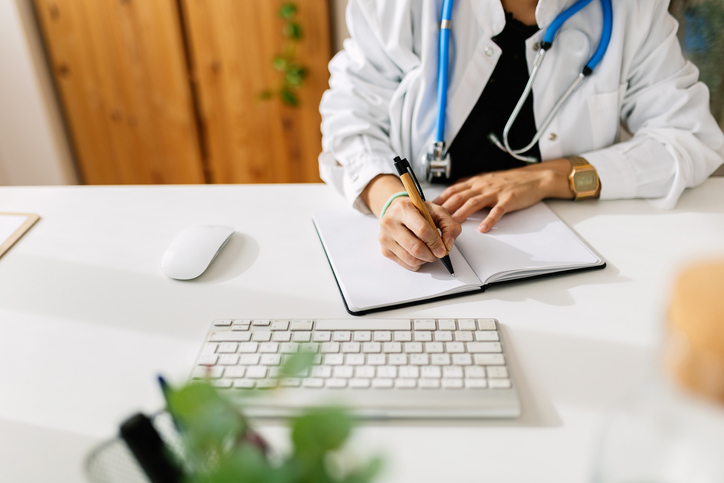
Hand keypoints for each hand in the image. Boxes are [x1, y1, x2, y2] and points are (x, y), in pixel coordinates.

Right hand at [378, 197, 460, 270]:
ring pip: (410, 259)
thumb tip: (448, 245)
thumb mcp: (437, 211)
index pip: (422, 230)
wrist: (397, 212)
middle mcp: (390, 222)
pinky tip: (419, 254)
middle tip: (437, 253)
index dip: (435, 242)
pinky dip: (416, 263)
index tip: (443, 249)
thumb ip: (449, 226)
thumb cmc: (417, 211)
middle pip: (415, 248)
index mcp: (403, 208)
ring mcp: (385, 237)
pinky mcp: (384, 250)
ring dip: (425, 260)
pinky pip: (405, 264)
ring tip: (429, 253)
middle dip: (431, 254)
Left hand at [433, 159, 573, 231]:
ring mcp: (495, 192)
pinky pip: (497, 211)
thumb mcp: (486, 180)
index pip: (452, 190)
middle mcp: (482, 185)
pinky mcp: (509, 199)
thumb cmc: (509, 181)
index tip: (426, 210)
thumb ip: (469, 187)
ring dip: (461, 215)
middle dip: (444, 210)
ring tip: (451, 227)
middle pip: (459, 197)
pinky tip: (483, 229)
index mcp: (475, 182)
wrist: (534, 178)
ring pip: (474, 203)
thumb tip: (452, 194)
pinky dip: (489, 220)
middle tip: (434, 223)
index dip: (438, 200)